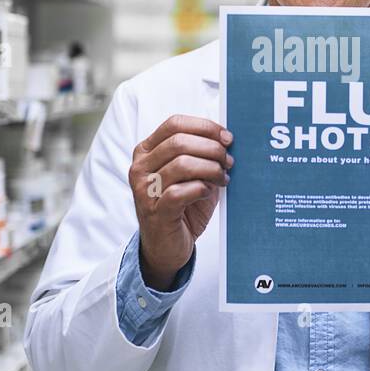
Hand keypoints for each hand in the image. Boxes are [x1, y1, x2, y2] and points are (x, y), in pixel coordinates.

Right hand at [129, 115, 232, 289]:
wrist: (166, 246)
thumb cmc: (182, 206)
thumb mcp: (190, 174)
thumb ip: (200, 154)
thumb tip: (226, 138)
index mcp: (146, 151)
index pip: (174, 124)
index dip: (204, 127)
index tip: (226, 137)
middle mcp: (140, 167)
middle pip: (180, 142)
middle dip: (211, 149)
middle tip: (229, 160)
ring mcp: (144, 190)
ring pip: (182, 164)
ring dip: (210, 169)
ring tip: (222, 178)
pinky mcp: (155, 211)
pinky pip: (181, 191)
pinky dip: (201, 189)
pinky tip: (208, 193)